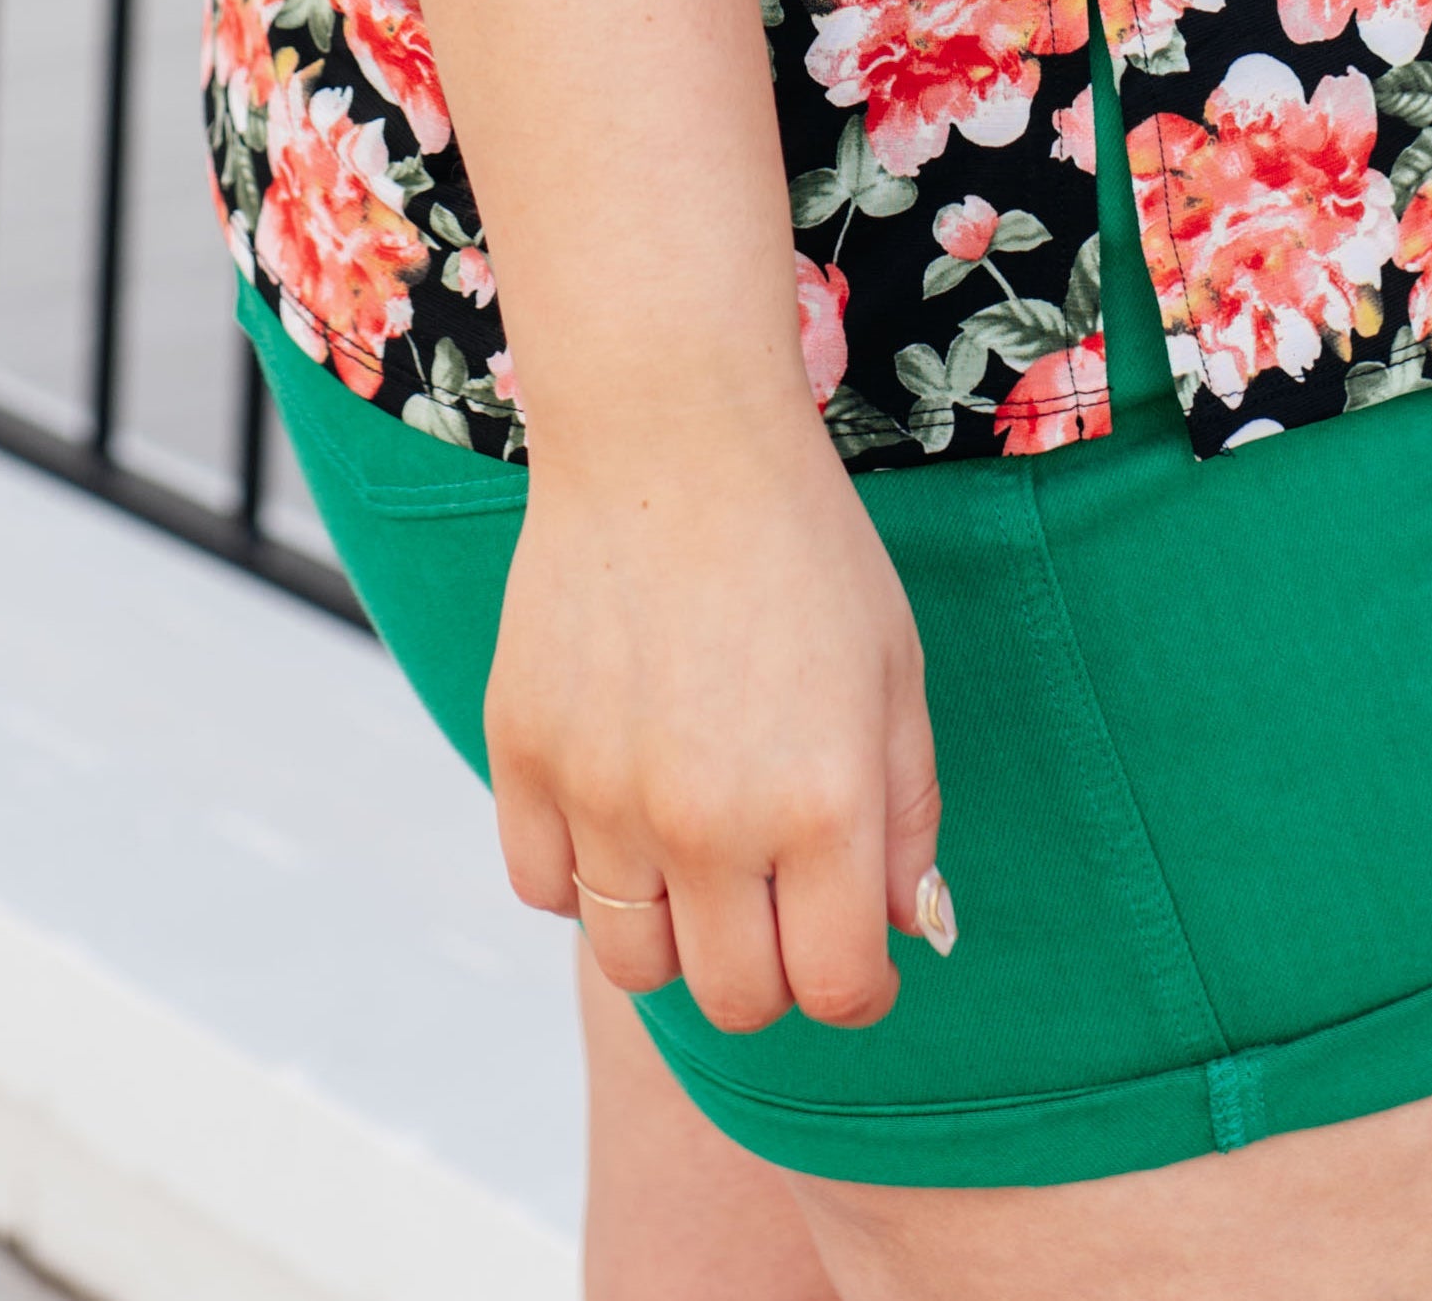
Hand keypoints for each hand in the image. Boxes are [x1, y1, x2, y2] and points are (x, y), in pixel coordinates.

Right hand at [486, 404, 946, 1035]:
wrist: (670, 430)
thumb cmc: (800, 544)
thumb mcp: (895, 672)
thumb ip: (907, 816)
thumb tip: (906, 932)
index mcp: (821, 803)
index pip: (840, 990)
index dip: (859, 984)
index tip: (853, 950)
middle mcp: (710, 820)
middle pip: (735, 1001)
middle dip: (770, 967)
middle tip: (774, 895)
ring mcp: (604, 794)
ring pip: (634, 962)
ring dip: (674, 931)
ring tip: (695, 849)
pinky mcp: (524, 756)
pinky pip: (545, 888)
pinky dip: (582, 874)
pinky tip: (620, 805)